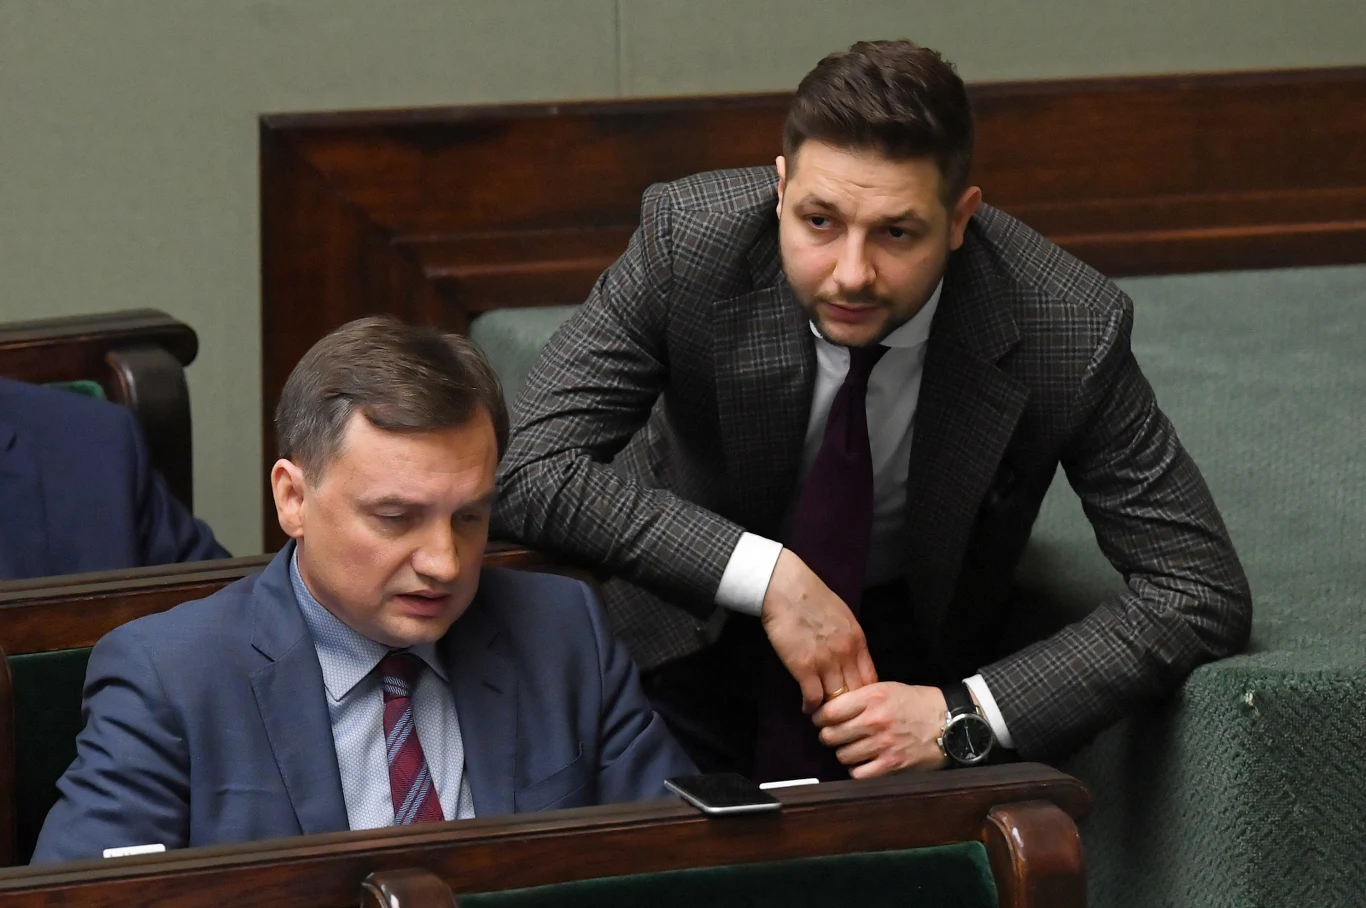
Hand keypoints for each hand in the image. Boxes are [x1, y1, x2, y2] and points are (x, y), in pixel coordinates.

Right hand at [760, 548, 876, 713]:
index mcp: (857, 641)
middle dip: (850, 709)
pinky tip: (807, 708)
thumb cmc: (811, 598)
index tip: (856, 703)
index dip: (865, 696)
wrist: (787, 589)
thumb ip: (849, 640)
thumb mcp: (842, 617)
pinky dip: (811, 707)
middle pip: (856, 693)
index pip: (871, 680)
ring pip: (836, 700)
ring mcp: (826, 662)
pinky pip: (813, 697)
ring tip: (824, 716)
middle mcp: (846, 654)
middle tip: (842, 717)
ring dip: (830, 711)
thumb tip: (850, 658)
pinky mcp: (804, 667)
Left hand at [812, 682, 948, 777]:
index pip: (829, 711)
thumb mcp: (888, 688)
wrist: (951, 723)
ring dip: (844, 753)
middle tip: (834, 735)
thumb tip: (832, 708)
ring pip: (842, 755)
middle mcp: (875, 720)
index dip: (820, 717)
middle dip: (828, 736)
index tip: (820, 720)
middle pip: (831, 735)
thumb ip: (861, 697)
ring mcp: (883, 744)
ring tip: (852, 748)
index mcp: (873, 697)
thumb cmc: (918, 703)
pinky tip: (863, 762)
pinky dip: (857, 770)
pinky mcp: (892, 765)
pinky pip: (859, 774)